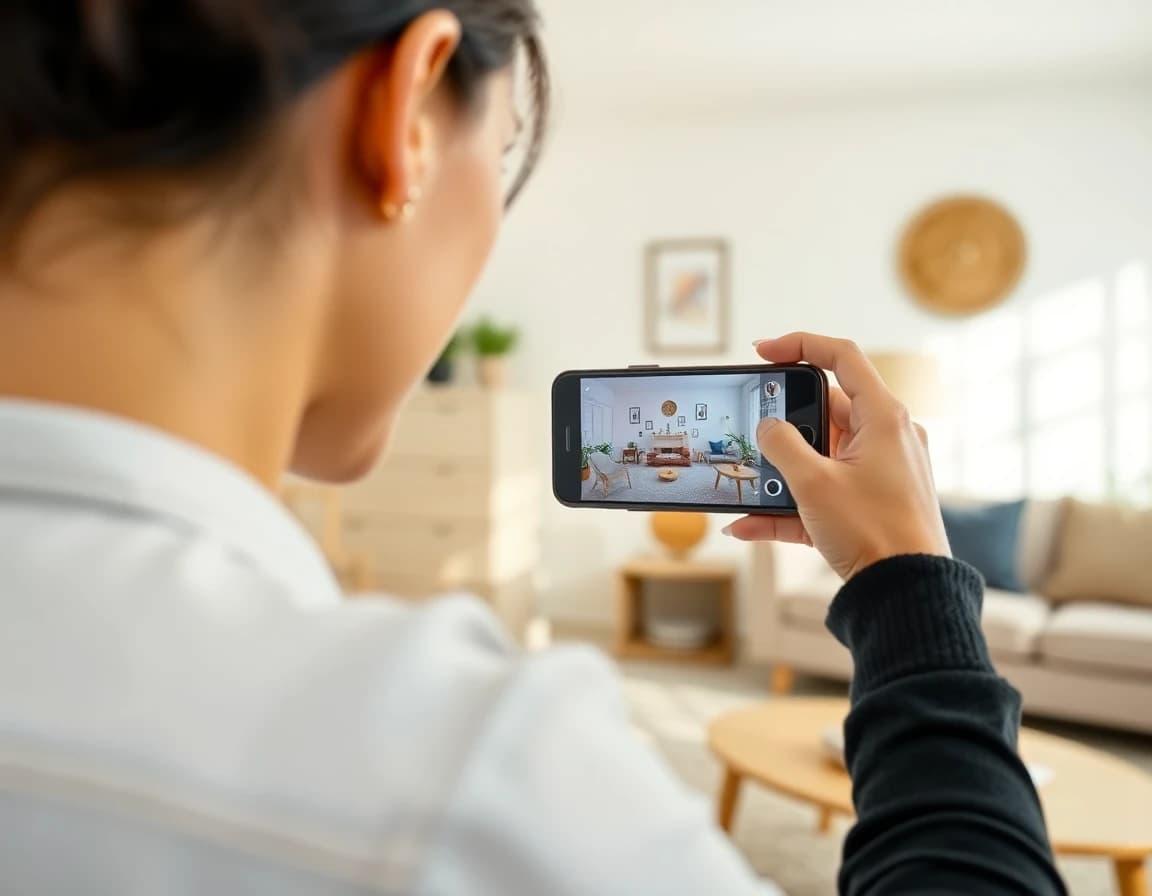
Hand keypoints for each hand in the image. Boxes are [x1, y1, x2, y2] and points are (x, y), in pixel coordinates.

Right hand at [723, 333, 949, 580]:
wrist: (907, 594)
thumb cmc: (874, 532)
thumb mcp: (814, 483)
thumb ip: (782, 446)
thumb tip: (767, 428)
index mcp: (883, 418)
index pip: (841, 358)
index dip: (799, 345)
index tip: (762, 352)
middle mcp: (887, 438)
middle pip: (825, 410)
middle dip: (782, 423)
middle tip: (750, 427)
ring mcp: (880, 472)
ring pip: (819, 456)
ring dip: (780, 471)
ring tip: (747, 482)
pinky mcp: (869, 505)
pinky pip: (822, 493)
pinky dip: (788, 505)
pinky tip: (747, 524)